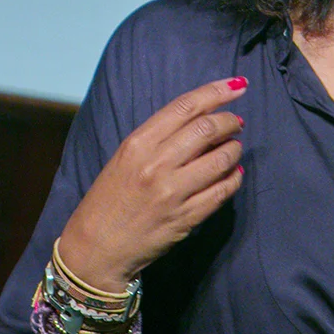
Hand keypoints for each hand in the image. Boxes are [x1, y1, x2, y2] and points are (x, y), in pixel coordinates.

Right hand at [58, 77, 246, 290]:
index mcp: (138, 143)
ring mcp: (172, 193)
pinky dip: (234, 179)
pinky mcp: (185, 219)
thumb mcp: (126, 157)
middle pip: (207, 129)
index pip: (186, 107)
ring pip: (220, 159)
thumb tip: (206, 119)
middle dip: (230, 121)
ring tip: (234, 148)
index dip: (217, 91)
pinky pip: (221, 192)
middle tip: (237, 123)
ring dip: (234, 149)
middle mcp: (156, 164)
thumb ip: (161, 136)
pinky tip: (234, 174)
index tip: (238, 84)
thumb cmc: (111, 197)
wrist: (95, 248)